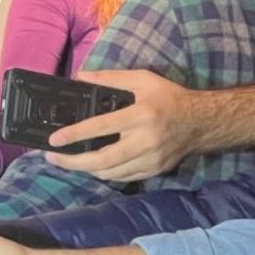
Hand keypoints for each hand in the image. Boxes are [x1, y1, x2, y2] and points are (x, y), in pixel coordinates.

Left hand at [44, 69, 193, 181]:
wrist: (203, 122)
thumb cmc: (170, 98)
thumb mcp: (143, 79)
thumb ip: (110, 78)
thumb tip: (81, 77)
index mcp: (141, 116)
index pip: (101, 127)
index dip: (75, 134)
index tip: (54, 140)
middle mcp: (145, 141)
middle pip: (102, 160)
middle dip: (72, 162)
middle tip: (52, 157)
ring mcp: (151, 160)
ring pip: (110, 173)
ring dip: (85, 169)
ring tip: (67, 160)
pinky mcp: (154, 170)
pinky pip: (122, 178)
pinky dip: (104, 173)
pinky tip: (91, 165)